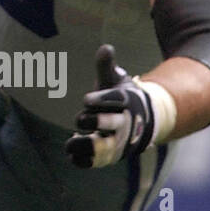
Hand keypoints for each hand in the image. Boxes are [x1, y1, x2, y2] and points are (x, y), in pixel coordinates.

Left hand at [65, 45, 157, 168]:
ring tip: (69, 143)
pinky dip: (85, 161)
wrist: (140, 122)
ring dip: (88, 147)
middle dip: (96, 122)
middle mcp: (125, 124)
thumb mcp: (115, 80)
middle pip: (113, 125)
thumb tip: (105, 47)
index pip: (116, 101)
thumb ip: (106, 66)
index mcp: (126, 102)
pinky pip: (99, 163)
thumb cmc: (120, 97)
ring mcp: (119, 142)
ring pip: (106, 148)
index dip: (101, 100)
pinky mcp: (111, 155)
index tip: (86, 99)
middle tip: (81, 118)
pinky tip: (72, 156)